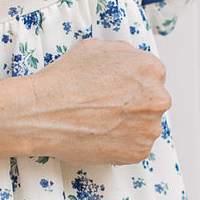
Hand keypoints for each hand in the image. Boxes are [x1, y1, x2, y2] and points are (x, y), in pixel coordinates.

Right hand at [14, 36, 171, 164]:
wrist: (43, 114)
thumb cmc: (64, 83)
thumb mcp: (94, 48)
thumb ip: (122, 52)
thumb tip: (128, 59)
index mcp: (150, 69)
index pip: (152, 78)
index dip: (131, 84)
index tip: (117, 91)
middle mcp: (156, 98)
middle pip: (152, 102)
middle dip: (132, 105)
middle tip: (106, 107)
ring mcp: (149, 128)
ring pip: (144, 126)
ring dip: (128, 125)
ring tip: (100, 122)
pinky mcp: (138, 152)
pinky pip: (135, 147)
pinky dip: (121, 144)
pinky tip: (100, 135)